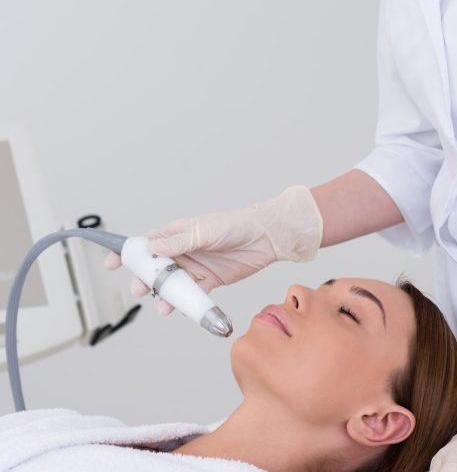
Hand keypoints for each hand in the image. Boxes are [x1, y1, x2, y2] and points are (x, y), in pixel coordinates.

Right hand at [103, 185, 322, 315]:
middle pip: (155, 267)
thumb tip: (151, 247)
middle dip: (144, 279)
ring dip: (162, 294)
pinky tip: (175, 310)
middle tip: (139, 289)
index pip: (147, 243)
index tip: (111, 263)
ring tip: (160, 305)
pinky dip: (182, 303)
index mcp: (178, 233)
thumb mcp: (204, 231)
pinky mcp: (209, 281)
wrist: (266, 237)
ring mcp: (195, 266)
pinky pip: (190, 294)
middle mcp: (183, 250)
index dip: (128, 253)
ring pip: (171, 284)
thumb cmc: (236, 225)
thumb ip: (178, 242)